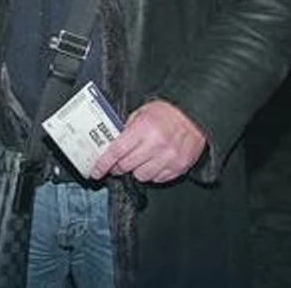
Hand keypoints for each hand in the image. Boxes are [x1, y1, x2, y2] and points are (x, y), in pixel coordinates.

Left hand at [89, 100, 205, 183]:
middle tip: (118, 162)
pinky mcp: (180, 166)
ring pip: (142, 176)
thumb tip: (113, 144)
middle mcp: (156, 145)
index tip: (96, 171)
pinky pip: (158, 179)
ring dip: (136, 170)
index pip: (117, 152)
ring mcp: (169, 158)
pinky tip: (153, 162)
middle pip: (127, 166)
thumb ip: (127, 129)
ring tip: (139, 160)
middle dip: (118, 166)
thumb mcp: (141, 112)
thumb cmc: (167, 111)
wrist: (194, 114)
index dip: (103, 164)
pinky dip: (152, 173)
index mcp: (143, 129)